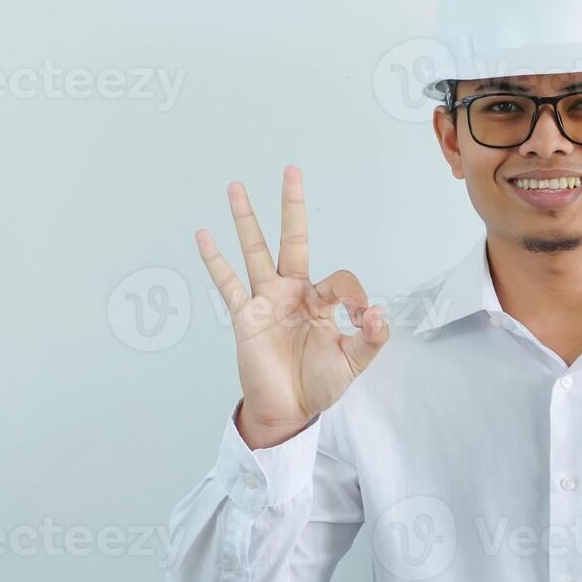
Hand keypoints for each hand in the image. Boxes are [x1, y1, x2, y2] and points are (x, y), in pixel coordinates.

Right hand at [195, 165, 389, 446]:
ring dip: (246, 219)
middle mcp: (292, 292)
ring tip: (236, 187)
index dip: (354, 295)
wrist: (289, 410)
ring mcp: (266, 300)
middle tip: (291, 170)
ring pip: (256, 251)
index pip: (340, 279)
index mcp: (320, 300)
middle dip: (292, 206)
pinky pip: (228, 284)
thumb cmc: (319, 384)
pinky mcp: (245, 316)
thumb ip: (371, 337)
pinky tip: (204, 236)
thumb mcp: (354, 361)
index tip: (361, 317)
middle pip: (292, 239)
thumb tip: (377, 311)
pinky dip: (215, 261)